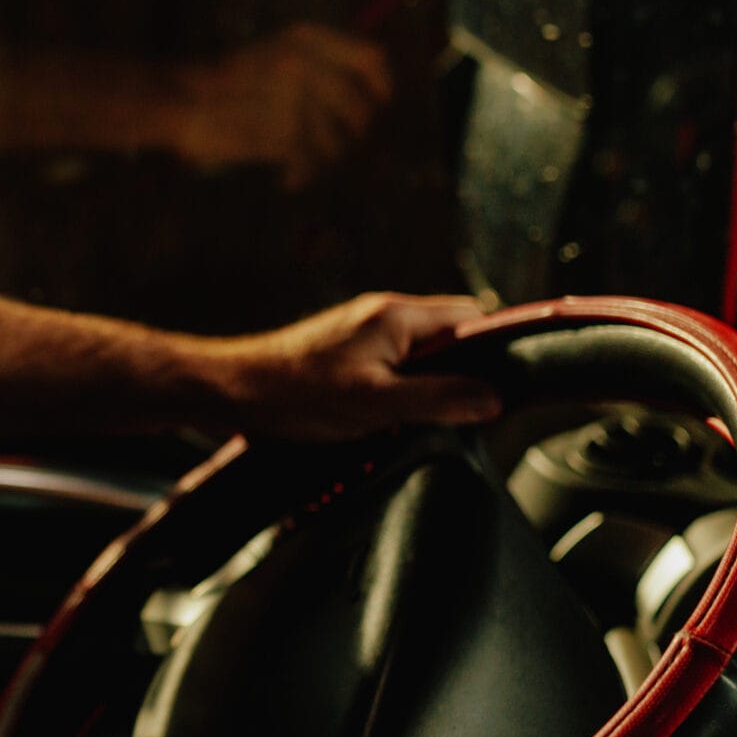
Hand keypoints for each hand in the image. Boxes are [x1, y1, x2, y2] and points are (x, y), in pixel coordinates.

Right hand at [167, 24, 392, 189]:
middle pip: (362, 108)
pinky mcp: (283, 132)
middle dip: (353, 135)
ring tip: (301, 161)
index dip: (383, 87)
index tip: (377, 105)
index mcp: (307, 39)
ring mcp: (295, 98)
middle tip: (329, 145)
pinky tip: (288, 178)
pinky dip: (303, 176)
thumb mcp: (277, 52)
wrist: (181, 99)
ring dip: (324, 159)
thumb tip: (374, 96)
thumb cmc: (230, 81)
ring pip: (340, 142)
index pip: (373, 59)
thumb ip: (323, 64)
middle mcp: (306, 64)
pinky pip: (313, 163)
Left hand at [202, 293, 499, 439]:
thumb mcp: (377, 404)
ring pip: (422, 356)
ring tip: (424, 420)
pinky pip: (395, 368)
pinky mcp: (347, 355)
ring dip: (431, 387)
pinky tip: (393, 420)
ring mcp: (363, 334)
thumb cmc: (295, 394)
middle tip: (463, 413)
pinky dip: (403, 392)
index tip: (506, 388)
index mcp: (397, 315)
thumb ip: (439, 398)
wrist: (231, 392)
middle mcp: (383, 315)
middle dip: (464, 373)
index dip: (495, 351)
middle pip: (450, 337)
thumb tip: (494, 398)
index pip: (472, 318)